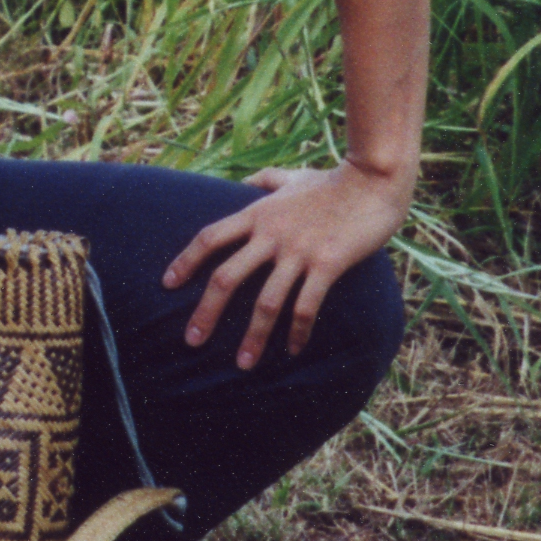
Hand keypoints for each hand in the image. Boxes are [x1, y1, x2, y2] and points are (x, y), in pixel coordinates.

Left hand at [163, 161, 409, 368]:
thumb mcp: (292, 176)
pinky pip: (306, 306)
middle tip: (191, 341)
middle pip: (227, 276)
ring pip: (266, 301)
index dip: (185, 261)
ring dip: (253, 336)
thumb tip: (242, 184)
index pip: (210, 237)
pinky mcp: (327, 264)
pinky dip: (298, 331)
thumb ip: (264, 181)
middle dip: (206, 311)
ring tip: (243, 364)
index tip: (167, 284)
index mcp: (258, 213)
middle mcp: (271, 234)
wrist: (373, 180)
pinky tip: (294, 350)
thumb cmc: (333, 181)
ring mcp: (298, 250)